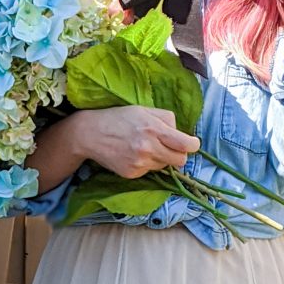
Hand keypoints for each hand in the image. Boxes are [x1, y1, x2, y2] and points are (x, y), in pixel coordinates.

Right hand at [73, 105, 199, 178]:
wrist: (90, 134)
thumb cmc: (118, 118)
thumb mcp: (143, 109)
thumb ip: (166, 118)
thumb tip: (181, 131)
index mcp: (153, 129)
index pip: (185, 144)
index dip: (193, 145)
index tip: (192, 143)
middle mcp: (148, 148)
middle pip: (180, 160)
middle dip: (179, 154)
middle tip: (170, 146)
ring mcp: (140, 163)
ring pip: (165, 166)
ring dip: (161, 158)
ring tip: (145, 147)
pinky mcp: (132, 174)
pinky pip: (150, 171)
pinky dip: (147, 164)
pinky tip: (134, 154)